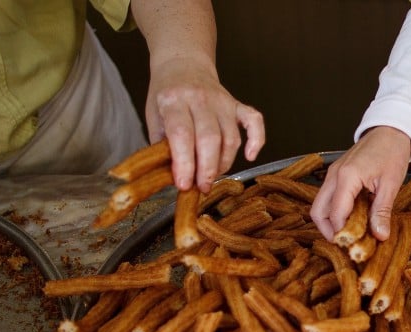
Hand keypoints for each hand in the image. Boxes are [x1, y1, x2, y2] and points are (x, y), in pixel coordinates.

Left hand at [146, 55, 264, 192]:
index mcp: (173, 100)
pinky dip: (257, 140)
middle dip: (207, 169)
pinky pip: (255, 122)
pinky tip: (249, 156)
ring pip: (231, 138)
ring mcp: (223, 101)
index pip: (182, 135)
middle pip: (210, 139)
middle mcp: (200, 98)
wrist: (183, 64)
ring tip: (212, 176)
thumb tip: (175, 176)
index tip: (184, 185)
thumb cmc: (166, 95)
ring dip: (224, 163)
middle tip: (202, 187)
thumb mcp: (153, 117)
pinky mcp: (237, 105)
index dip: (184, 163)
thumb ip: (162, 145)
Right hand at [310, 126, 410, 241]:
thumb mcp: (391, 184)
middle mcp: (334, 176)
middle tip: (346, 242)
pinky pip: (328, 197)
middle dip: (328, 231)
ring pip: (320, 205)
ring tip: (349, 232)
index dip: (344, 233)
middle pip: (318, 212)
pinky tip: (352, 217)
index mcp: (347, 177)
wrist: (390, 129)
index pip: (336, 214)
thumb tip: (379, 235)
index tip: (356, 245)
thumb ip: (382, 211)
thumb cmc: (392, 152)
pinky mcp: (336, 174)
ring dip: (330, 222)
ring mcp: (333, 174)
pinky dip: (335, 211)